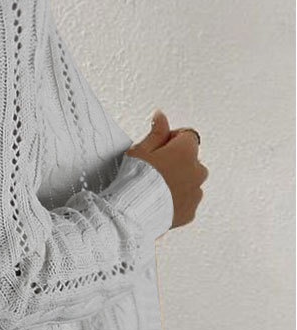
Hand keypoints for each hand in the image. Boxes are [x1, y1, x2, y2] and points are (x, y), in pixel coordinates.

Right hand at [125, 108, 207, 229]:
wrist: (131, 213)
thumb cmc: (134, 180)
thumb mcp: (140, 150)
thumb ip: (156, 132)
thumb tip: (161, 116)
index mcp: (186, 152)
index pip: (188, 136)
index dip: (171, 140)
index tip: (158, 148)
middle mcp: (197, 171)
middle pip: (190, 160)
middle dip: (176, 162)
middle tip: (153, 170)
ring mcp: (195, 193)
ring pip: (189, 182)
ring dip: (177, 182)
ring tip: (154, 189)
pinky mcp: (190, 212)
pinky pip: (185, 202)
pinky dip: (175, 201)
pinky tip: (157, 202)